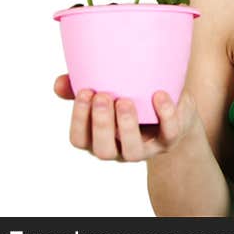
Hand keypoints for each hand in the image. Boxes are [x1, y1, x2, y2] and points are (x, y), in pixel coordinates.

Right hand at [53, 73, 201, 161]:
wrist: (174, 105)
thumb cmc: (133, 96)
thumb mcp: (109, 90)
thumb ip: (82, 85)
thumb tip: (59, 82)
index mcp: (98, 137)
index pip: (80, 139)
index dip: (78, 120)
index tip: (84, 91)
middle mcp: (119, 148)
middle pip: (103, 150)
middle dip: (101, 124)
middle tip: (102, 96)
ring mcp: (146, 148)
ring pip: (132, 151)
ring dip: (127, 126)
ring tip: (125, 101)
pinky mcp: (169, 140)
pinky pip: (169, 133)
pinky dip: (165, 115)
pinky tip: (159, 95)